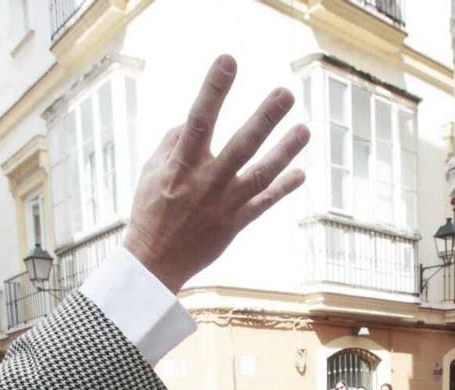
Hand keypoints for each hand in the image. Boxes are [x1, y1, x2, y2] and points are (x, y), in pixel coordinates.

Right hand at [122, 56, 308, 292]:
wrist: (153, 263)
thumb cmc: (150, 212)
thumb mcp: (150, 172)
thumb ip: (172, 143)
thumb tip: (191, 119)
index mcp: (180, 166)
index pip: (199, 120)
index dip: (214, 90)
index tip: (229, 60)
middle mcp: (205, 183)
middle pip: (241, 146)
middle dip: (265, 118)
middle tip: (287, 93)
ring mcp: (223, 205)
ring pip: (260, 175)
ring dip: (284, 151)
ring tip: (304, 129)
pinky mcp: (235, 225)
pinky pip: (264, 204)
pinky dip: (283, 189)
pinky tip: (301, 172)